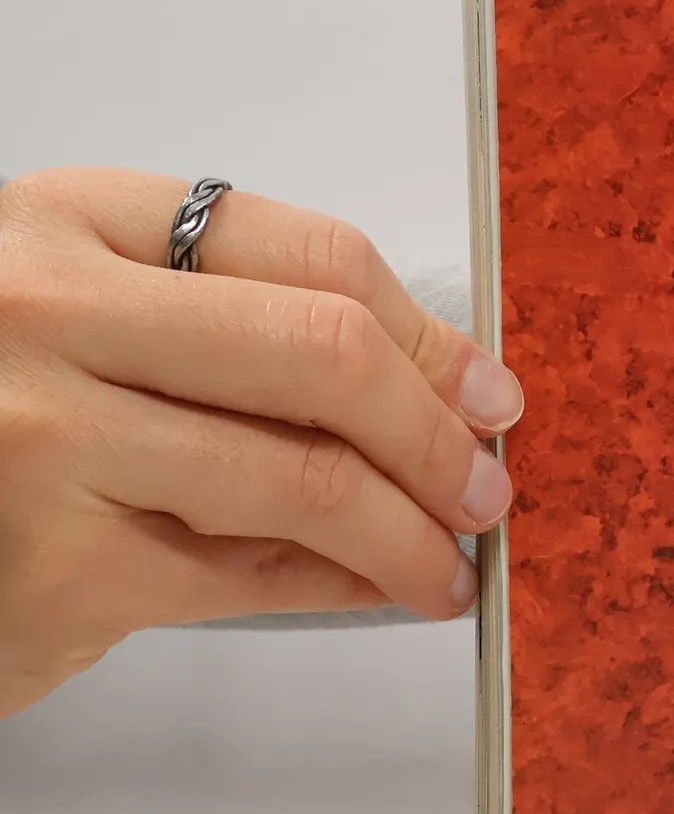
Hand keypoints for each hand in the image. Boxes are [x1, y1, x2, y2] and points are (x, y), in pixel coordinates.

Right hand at [0, 169, 522, 720]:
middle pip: (324, 353)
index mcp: (68, 223)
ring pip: (309, 478)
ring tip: (449, 561)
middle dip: (436, 430)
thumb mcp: (75, 319)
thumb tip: (433, 380)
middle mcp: (49, 313)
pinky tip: (382, 591)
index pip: (308, 250)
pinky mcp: (60, 570)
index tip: (482, 386)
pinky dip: (347, 586)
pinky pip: (256, 576)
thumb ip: (220, 324)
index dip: (423, 330)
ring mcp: (48, 440)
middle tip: (485, 482)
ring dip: (412, 530)